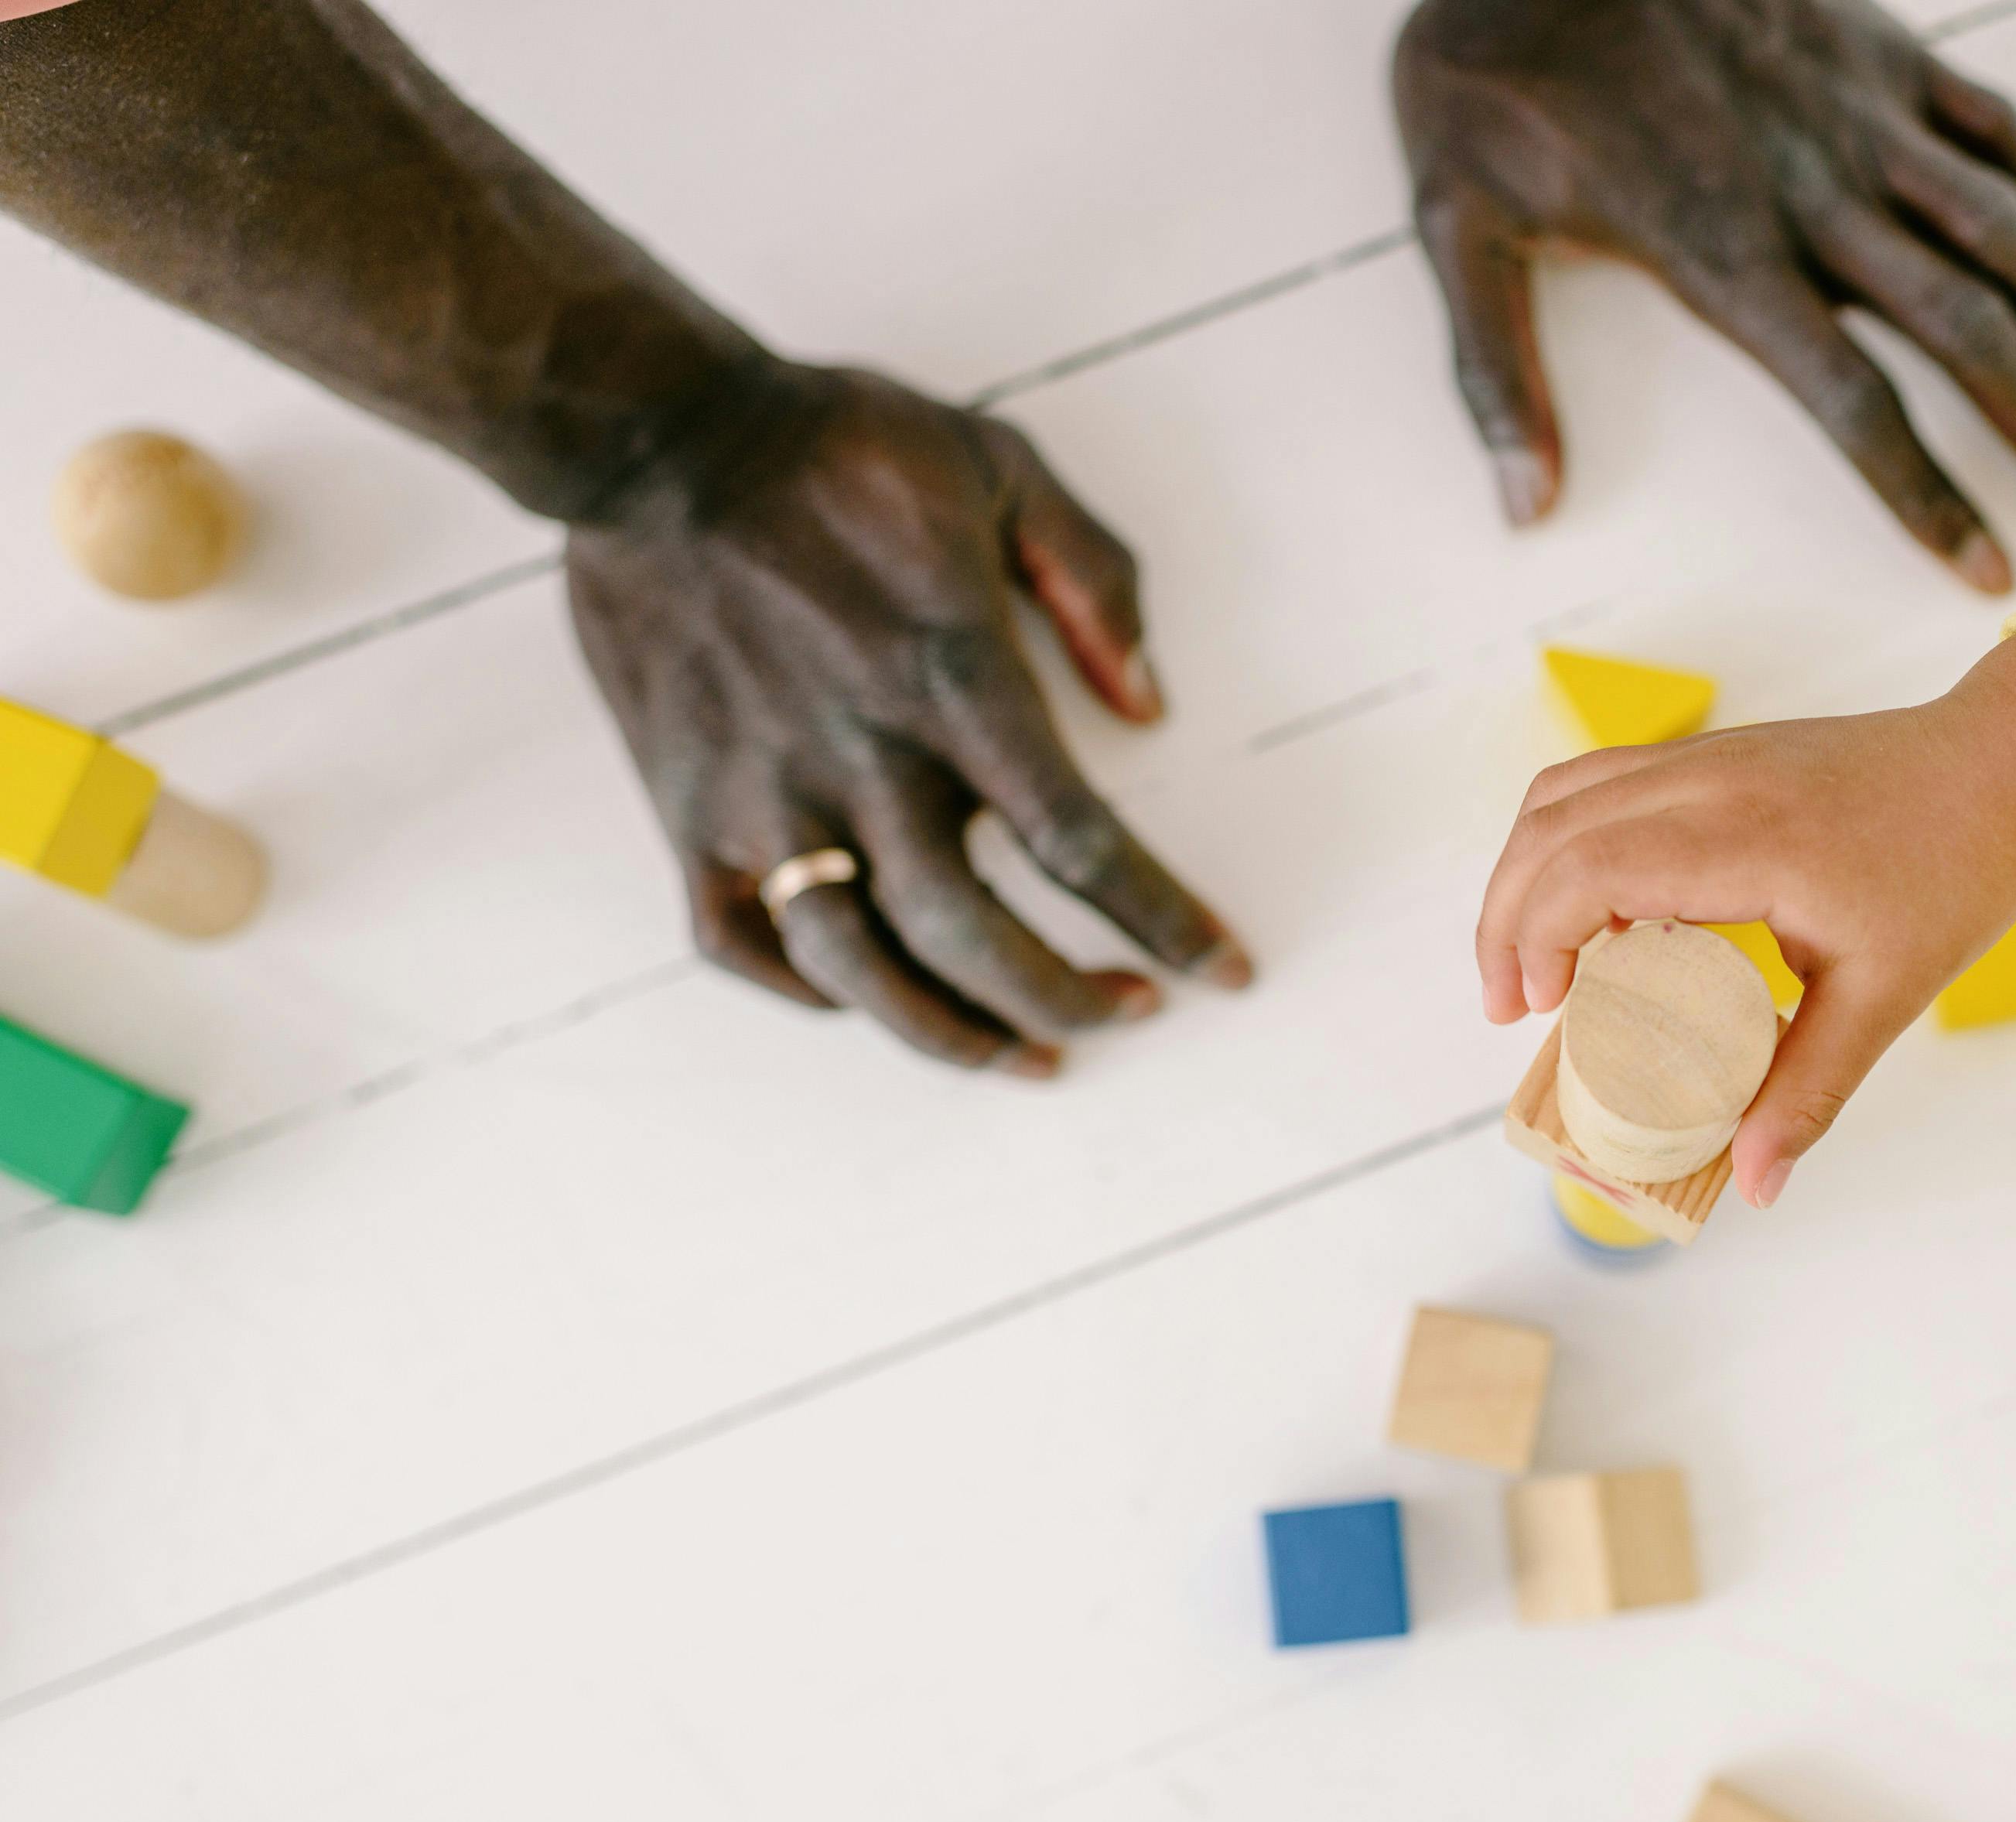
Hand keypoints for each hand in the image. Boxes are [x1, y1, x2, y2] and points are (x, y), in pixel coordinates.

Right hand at [565, 363, 1249, 1075]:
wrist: (651, 431)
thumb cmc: (836, 446)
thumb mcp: (1002, 467)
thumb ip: (1094, 584)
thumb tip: (1150, 706)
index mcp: (950, 676)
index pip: (1077, 840)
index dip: (1163, 920)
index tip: (1225, 969)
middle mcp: (856, 755)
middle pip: (973, 935)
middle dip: (1067, 998)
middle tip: (1130, 1012)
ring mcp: (761, 793)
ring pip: (860, 970)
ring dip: (951, 1034)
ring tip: (1026, 1055)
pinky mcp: (686, 808)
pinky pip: (744, 945)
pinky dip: (815, 993)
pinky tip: (876, 998)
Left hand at [1392, 0, 2015, 588]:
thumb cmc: (1494, 80)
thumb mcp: (1456, 232)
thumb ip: (1496, 377)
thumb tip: (1524, 507)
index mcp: (1720, 253)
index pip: (1853, 401)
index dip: (1929, 494)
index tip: (1990, 567)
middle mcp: (1814, 190)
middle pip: (1965, 331)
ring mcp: (1861, 112)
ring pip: (2008, 233)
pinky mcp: (1882, 49)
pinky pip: (1998, 134)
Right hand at [1476, 633, 2015, 1202]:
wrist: (2004, 771)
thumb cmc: (1956, 871)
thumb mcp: (1887, 995)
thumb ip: (1809, 1088)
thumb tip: (1754, 1183)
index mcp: (1749, 836)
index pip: (1591, 865)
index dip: (1537, 936)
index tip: (1539, 1011)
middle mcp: (1711, 779)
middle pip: (1551, 825)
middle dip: (1505, 919)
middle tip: (1509, 1009)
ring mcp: (1707, 756)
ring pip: (1561, 793)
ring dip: (1522, 874)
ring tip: (1529, 964)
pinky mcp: (1711, 755)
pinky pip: (1599, 783)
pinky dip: (1563, 843)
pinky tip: (1587, 913)